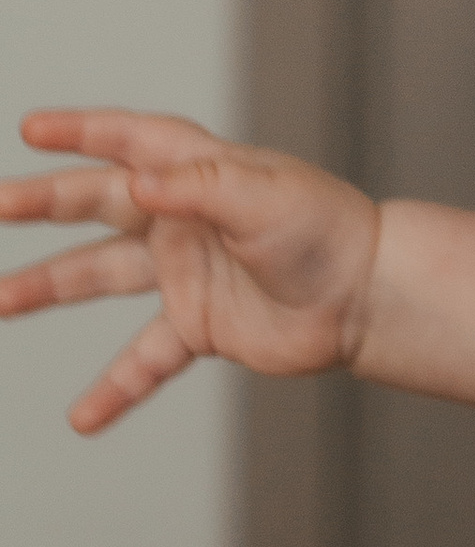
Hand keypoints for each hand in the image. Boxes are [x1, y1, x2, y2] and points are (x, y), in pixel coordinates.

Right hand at [0, 109, 380, 430]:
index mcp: (202, 173)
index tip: (33, 129)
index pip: (132, 141)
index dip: (84, 131)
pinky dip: (114, 387)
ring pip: (101, 275)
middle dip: (43, 203)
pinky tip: (83, 417)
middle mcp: (184, 219)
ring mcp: (186, 273)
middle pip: (98, 204)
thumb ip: (200, 187)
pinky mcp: (198, 325)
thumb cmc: (327, 233)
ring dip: (48, 286)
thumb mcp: (266, 197)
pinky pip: (143, 359)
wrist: (368, 298)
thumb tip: (136, 182)